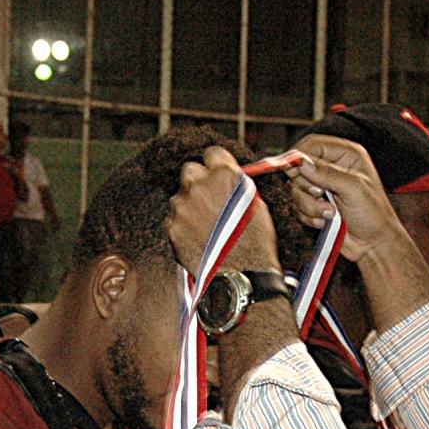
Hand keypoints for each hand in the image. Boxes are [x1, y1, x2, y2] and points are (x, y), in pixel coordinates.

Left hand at [167, 147, 277, 277]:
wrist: (243, 276)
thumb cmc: (256, 242)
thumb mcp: (255, 203)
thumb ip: (236, 185)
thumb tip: (227, 178)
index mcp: (225, 174)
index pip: (211, 152)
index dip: (215, 164)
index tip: (217, 174)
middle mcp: (200, 184)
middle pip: (190, 170)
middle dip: (197, 182)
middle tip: (208, 199)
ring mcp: (182, 205)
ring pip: (179, 197)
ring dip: (188, 206)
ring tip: (205, 226)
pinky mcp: (171, 227)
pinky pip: (173, 219)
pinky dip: (181, 227)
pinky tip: (197, 239)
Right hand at [282, 135, 406, 262]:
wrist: (374, 245)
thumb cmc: (374, 214)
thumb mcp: (354, 189)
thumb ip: (327, 174)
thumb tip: (302, 163)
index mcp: (346, 155)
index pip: (313, 144)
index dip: (299, 156)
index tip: (292, 170)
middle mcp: (332, 168)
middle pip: (299, 167)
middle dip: (305, 186)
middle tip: (320, 195)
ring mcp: (323, 187)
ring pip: (296, 189)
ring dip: (308, 205)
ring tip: (329, 214)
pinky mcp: (315, 205)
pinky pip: (298, 207)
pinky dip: (308, 216)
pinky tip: (326, 222)